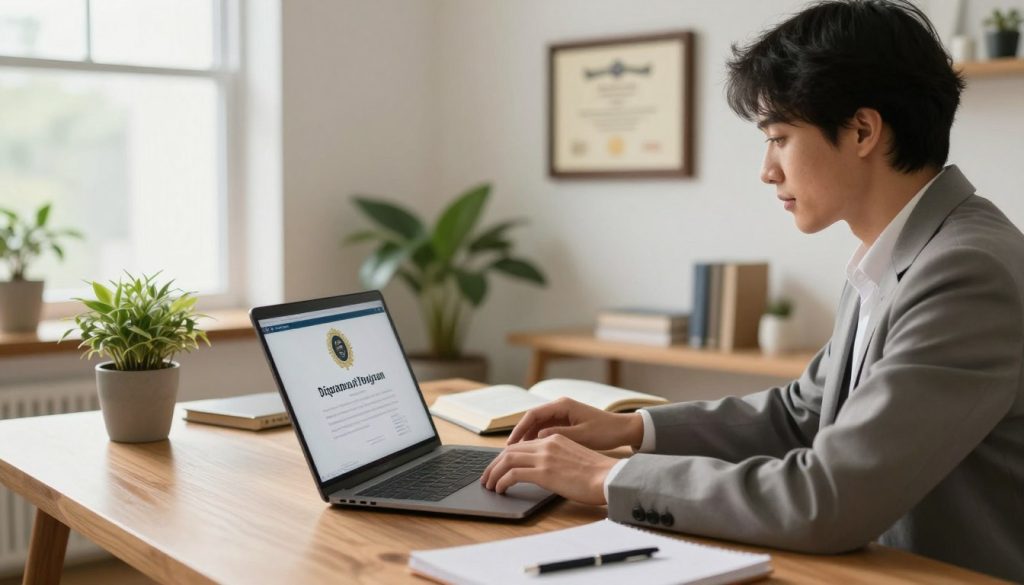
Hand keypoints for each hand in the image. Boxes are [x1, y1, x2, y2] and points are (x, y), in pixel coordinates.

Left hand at [480, 434, 618, 504]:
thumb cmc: (597, 474)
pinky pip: (512, 474)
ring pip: (506, 460)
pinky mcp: (543, 472)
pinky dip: (502, 481)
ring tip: (489, 485)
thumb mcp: (574, 457)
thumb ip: (557, 458)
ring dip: (494, 473)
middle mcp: (546, 444)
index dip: (505, 456)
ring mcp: (544, 457)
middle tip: (487, 477)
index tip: (498, 467)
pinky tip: (500, 489)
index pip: (522, 444)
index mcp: (554, 438)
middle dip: (494, 464)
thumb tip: (545, 471)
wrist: (608, 477)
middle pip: (510, 450)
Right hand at [506, 397, 643, 450]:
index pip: (533, 415)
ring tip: (517, 454)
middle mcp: (560, 406)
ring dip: (527, 438)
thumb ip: (558, 435)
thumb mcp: (582, 436)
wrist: (623, 430)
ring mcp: (563, 414)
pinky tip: (532, 452)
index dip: (519, 429)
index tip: (510, 444)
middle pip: (532, 419)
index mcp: (563, 405)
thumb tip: (537, 439)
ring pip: (538, 425)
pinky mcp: (566, 422)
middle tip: (508, 451)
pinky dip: (537, 439)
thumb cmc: (605, 431)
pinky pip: (546, 429)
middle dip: (520, 434)